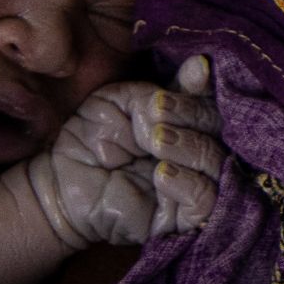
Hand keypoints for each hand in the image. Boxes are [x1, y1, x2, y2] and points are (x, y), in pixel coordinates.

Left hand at [21, 55, 223, 251]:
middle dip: (191, 116)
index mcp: (186, 122)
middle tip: (155, 113)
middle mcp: (196, 152)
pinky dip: (189, 183)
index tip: (177, 86)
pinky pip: (206, 201)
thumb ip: (162, 90)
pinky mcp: (181, 217)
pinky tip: (162, 173)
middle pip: (221, 130)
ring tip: (155, 141)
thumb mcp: (120, 102)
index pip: (213, 103)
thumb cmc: (90, 139)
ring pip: (217, 163)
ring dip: (189, 147)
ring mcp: (192, 185)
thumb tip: (202, 66)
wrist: (62, 184)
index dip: (202, 93)